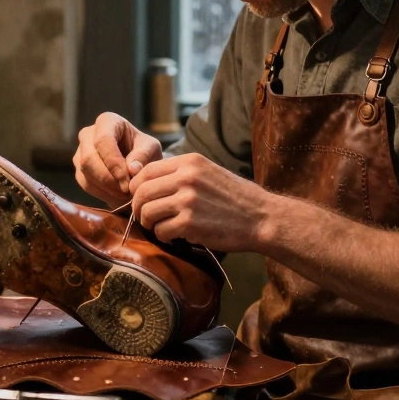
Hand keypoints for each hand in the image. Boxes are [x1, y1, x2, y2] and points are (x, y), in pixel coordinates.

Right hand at [73, 112, 163, 205]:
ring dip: (107, 188)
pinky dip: (103, 194)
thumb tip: (132, 169)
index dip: (114, 163)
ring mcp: (80, 152)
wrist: (137, 161)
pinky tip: (118, 196)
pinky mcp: (79, 169)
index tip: (128, 181)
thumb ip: (143, 156)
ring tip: (126, 195)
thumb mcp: (151, 149)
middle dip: (109, 179)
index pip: (103, 141)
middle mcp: (88, 134)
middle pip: (89, 159)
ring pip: (86, 173)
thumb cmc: (144, 150)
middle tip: (127, 192)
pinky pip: (86, 184)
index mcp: (107, 121)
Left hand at [129, 153, 270, 252]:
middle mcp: (186, 177)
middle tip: (145, 217)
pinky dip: (164, 236)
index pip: (147, 170)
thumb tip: (148, 181)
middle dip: (138, 207)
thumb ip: (181, 173)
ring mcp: (188, 200)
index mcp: (190, 162)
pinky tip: (175, 237)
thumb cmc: (235, 198)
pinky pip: (161, 231)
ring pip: (148, 212)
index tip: (139, 198)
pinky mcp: (190, 223)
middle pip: (142, 192)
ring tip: (161, 227)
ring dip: (150, 224)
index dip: (137, 187)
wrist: (262, 218)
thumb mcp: (208, 172)